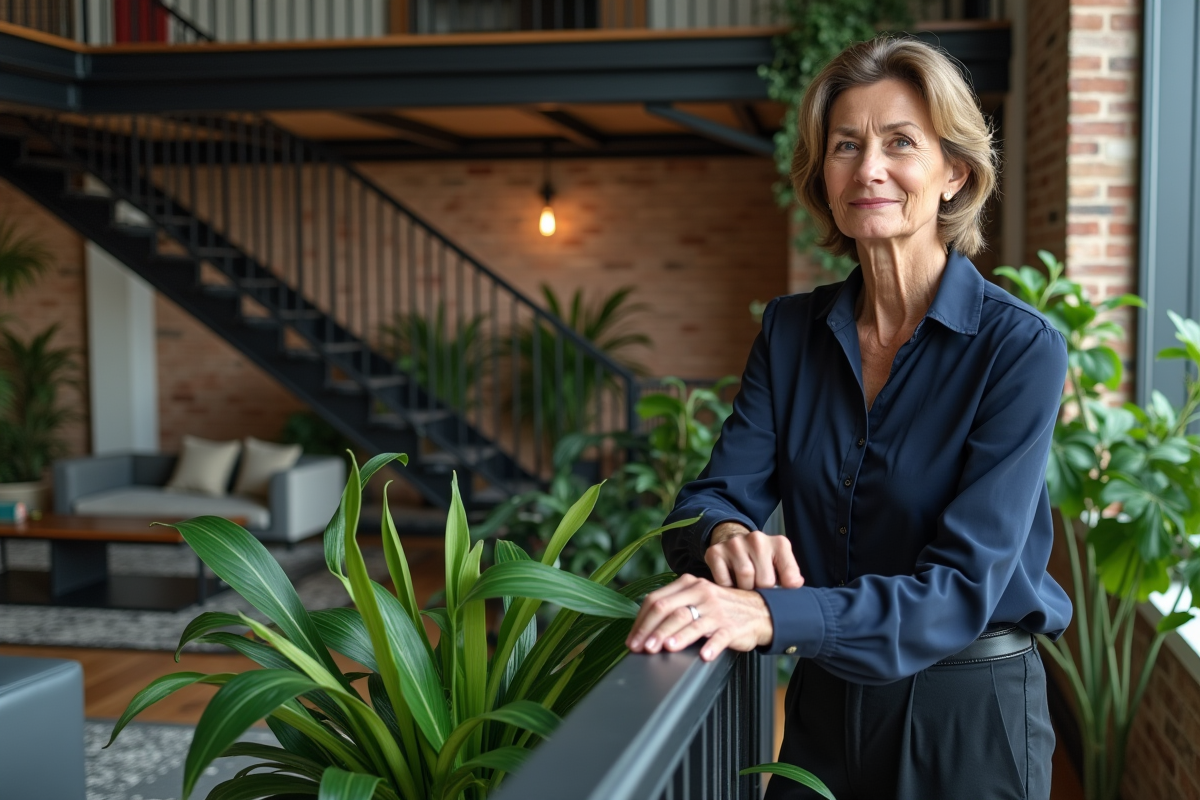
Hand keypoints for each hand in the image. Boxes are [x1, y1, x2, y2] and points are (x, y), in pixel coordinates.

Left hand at [625, 574, 773, 661]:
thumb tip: (643, 628)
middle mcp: (701, 593)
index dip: (641, 621)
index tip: (632, 640)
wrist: (760, 610)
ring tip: (666, 648)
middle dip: (653, 630)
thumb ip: (674, 607)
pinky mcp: (732, 627)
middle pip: (669, 610)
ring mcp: (717, 610)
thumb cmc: (721, 608)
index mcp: (688, 585)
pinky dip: (711, 646)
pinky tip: (703, 655)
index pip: (656, 600)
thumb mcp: (697, 598)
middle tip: (642, 647)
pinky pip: (719, 636)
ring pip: (691, 622)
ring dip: (676, 636)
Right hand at [706, 523, 803, 589]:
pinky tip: (731, 580)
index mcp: (779, 543)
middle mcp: (757, 539)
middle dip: (762, 591)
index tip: (778, 589)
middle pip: (765, 582)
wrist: (732, 539)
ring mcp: (735, 544)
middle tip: (757, 586)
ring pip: (745, 581)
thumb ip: (790, 575)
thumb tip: (794, 585)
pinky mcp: (715, 552)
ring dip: (744, 590)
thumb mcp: (781, 563)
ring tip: (745, 584)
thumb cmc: (760, 558)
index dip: (784, 591)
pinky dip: (728, 588)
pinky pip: (724, 582)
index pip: (790, 578)